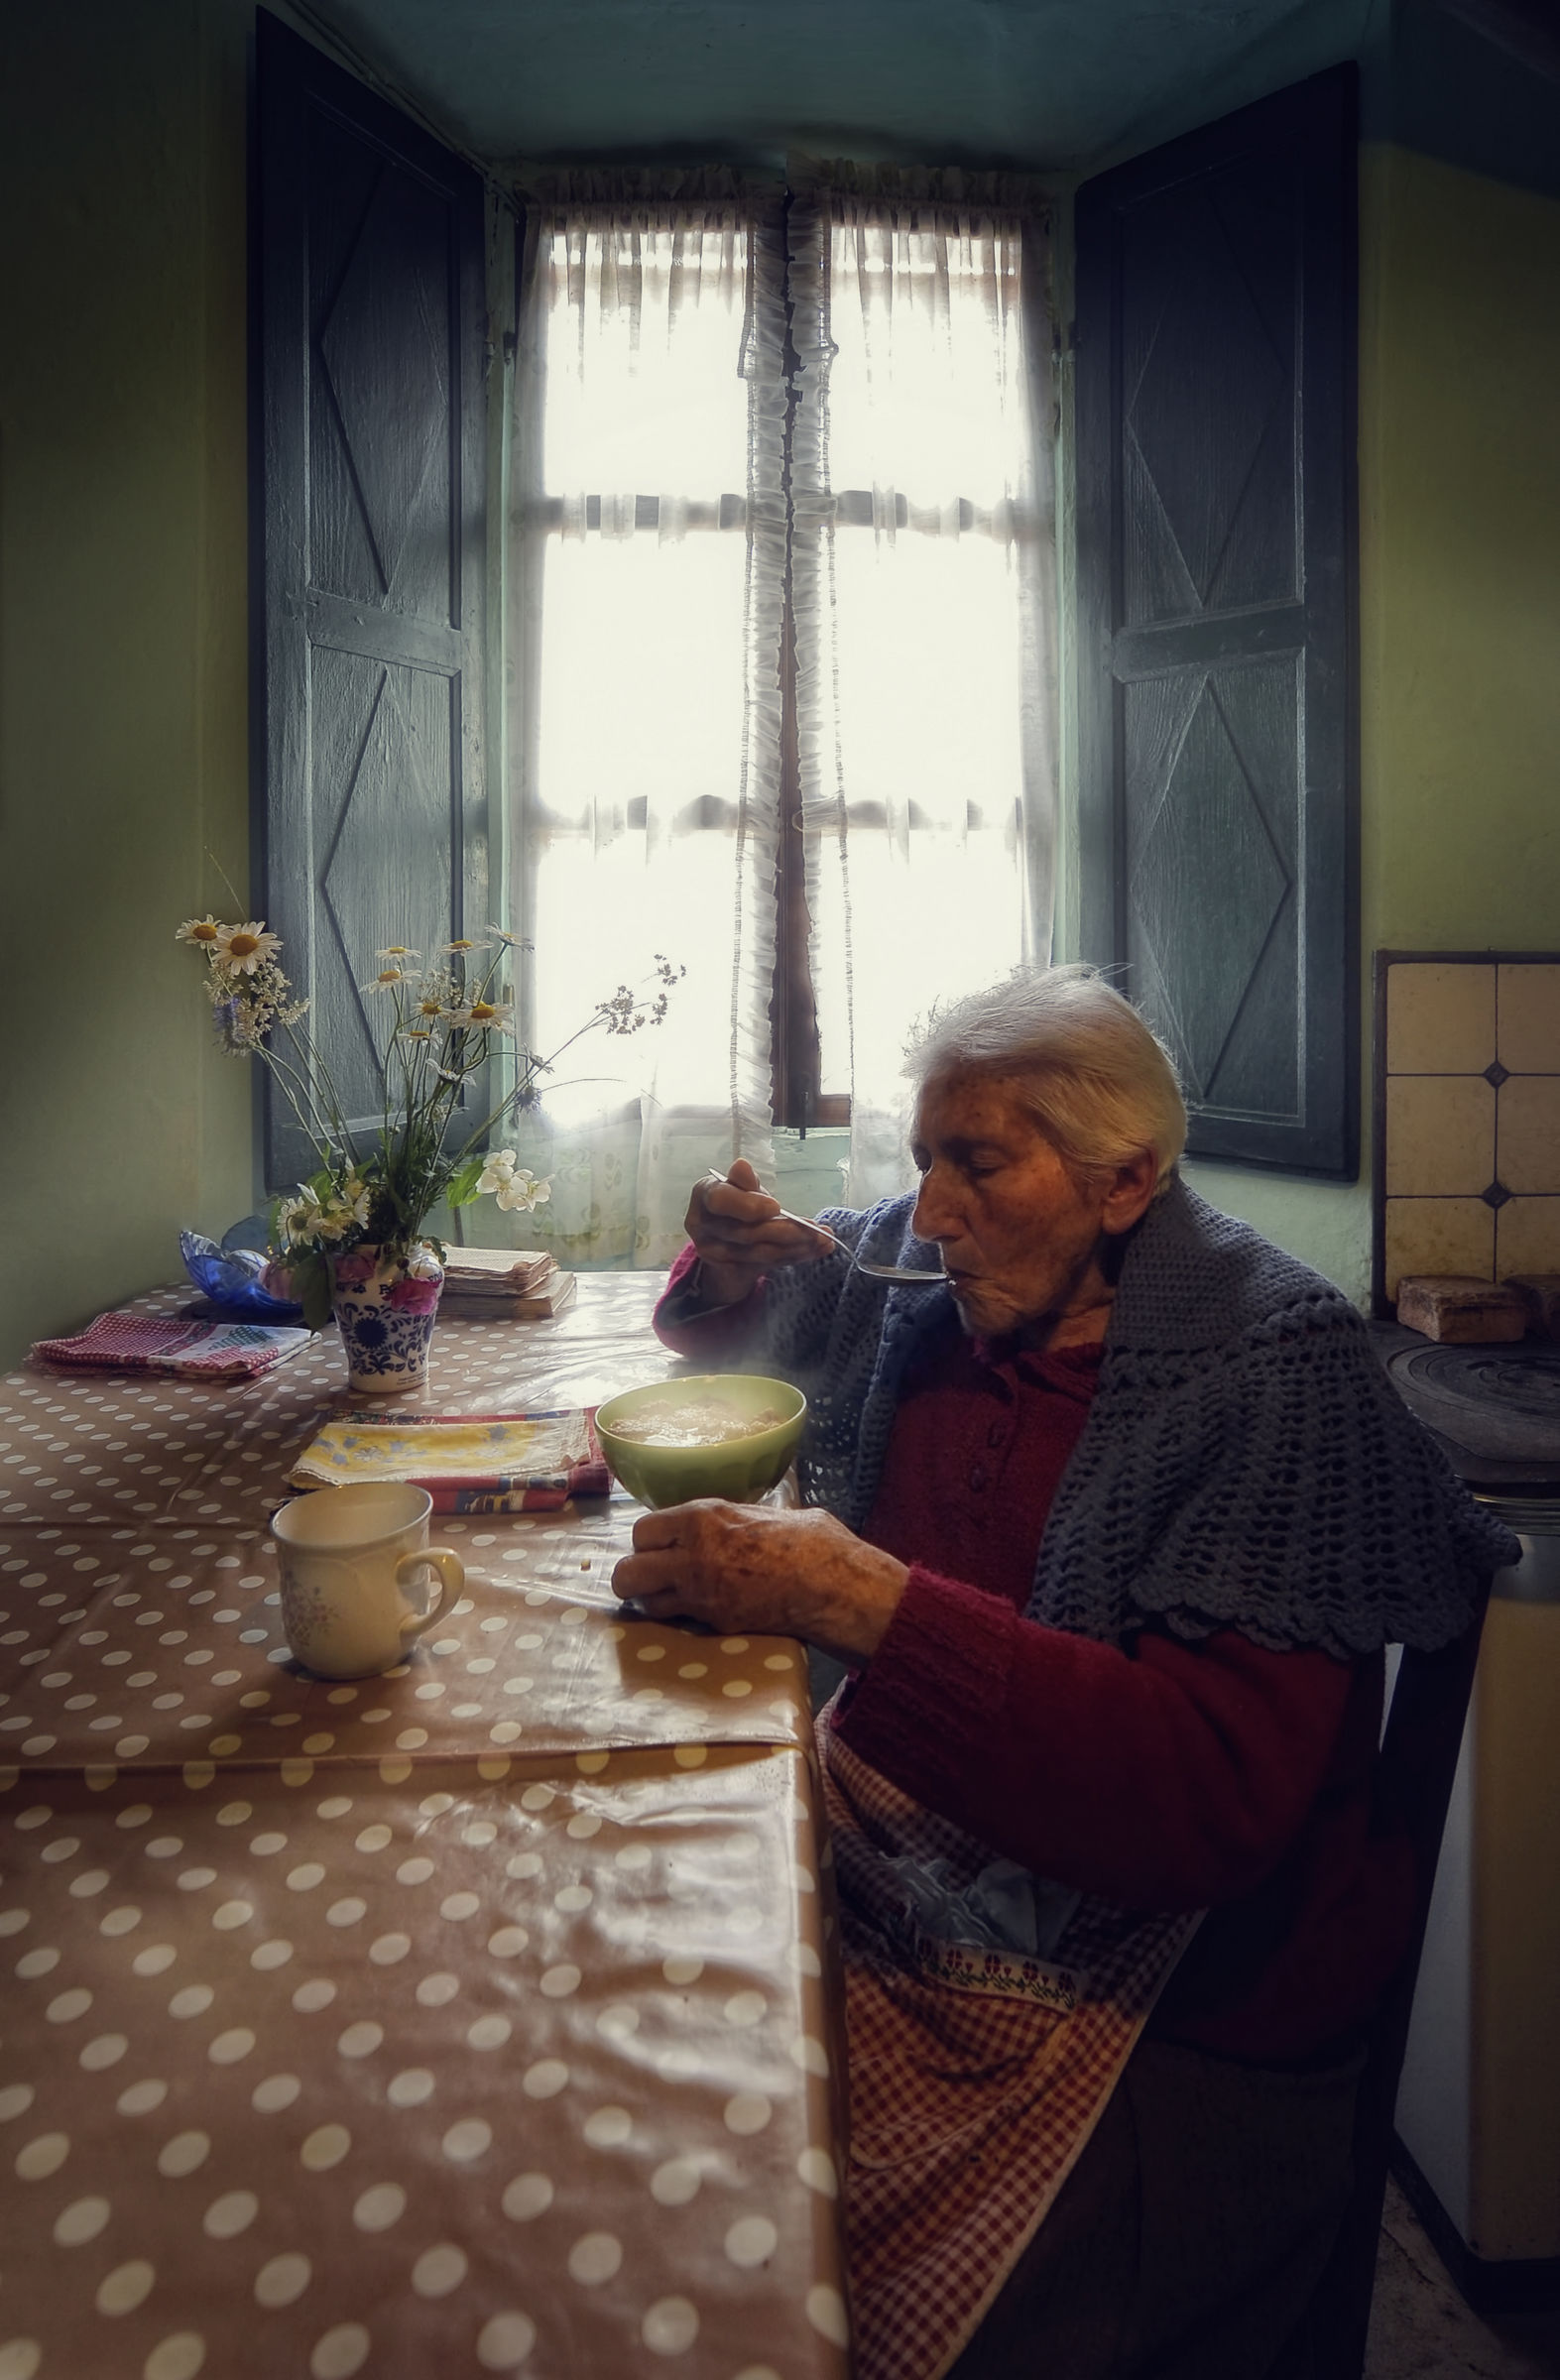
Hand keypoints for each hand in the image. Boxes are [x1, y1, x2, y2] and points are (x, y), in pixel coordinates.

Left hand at [612, 1499, 907, 1663]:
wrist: (831, 1584)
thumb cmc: (811, 1541)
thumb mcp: (767, 1513)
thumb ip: (737, 1517)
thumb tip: (736, 1517)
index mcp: (702, 1517)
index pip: (642, 1530)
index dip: (649, 1541)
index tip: (661, 1546)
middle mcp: (691, 1554)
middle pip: (628, 1570)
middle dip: (634, 1575)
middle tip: (652, 1577)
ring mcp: (699, 1592)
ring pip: (644, 1601)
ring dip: (652, 1599)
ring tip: (670, 1596)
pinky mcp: (714, 1622)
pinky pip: (677, 1620)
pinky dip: (679, 1618)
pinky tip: (698, 1610)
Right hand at [683, 1159, 832, 1309]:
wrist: (725, 1236)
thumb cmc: (736, 1201)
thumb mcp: (742, 1186)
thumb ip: (744, 1181)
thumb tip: (742, 1166)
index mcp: (704, 1195)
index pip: (720, 1200)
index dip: (748, 1205)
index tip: (776, 1207)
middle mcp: (703, 1226)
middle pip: (745, 1233)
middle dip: (784, 1231)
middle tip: (815, 1229)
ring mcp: (715, 1253)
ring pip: (759, 1253)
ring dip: (796, 1247)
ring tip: (823, 1239)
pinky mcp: (733, 1270)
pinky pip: (770, 1265)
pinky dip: (797, 1257)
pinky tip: (820, 1249)